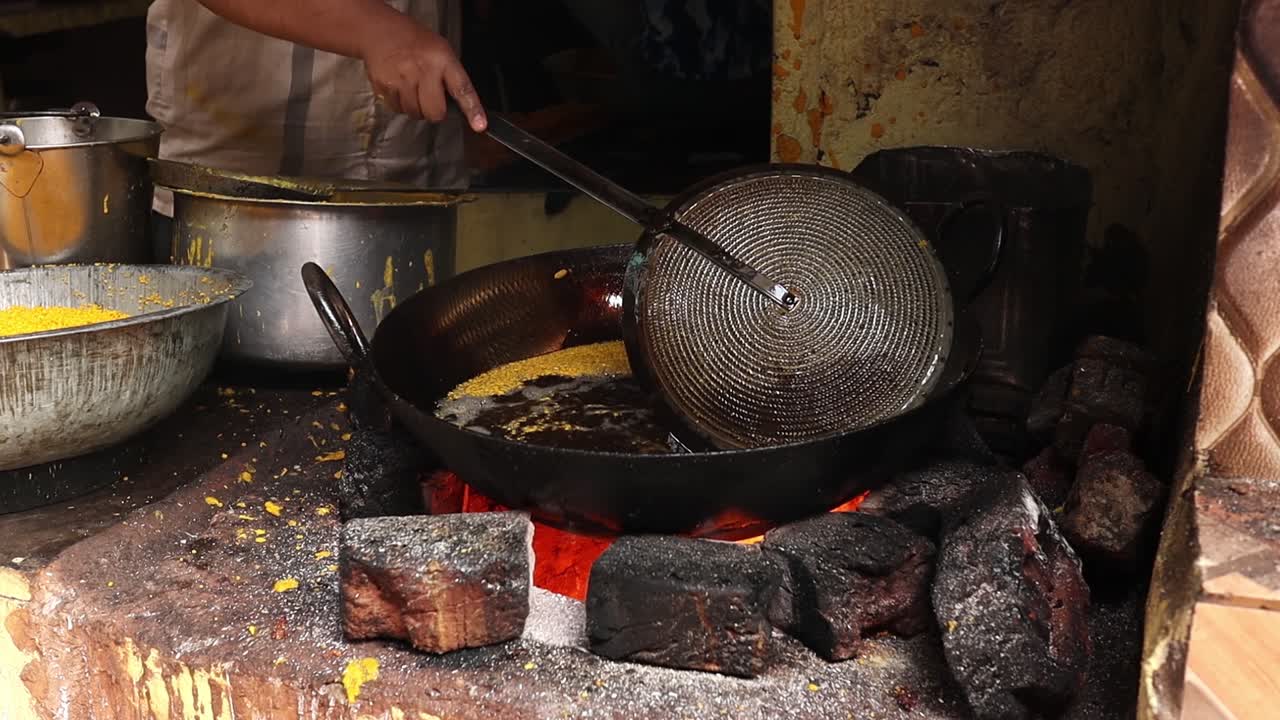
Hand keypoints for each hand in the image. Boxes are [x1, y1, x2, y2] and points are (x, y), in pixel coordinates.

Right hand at [359, 15, 486, 131]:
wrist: (379, 29)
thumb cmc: (415, 42)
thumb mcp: (441, 50)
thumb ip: (450, 76)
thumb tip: (459, 107)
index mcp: (442, 59)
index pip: (461, 88)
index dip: (472, 109)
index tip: (479, 125)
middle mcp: (422, 69)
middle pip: (434, 111)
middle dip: (434, 112)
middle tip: (430, 99)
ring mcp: (401, 78)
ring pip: (414, 113)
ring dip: (415, 108)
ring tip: (412, 88)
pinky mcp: (383, 86)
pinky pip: (396, 109)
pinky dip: (399, 104)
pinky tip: (398, 86)